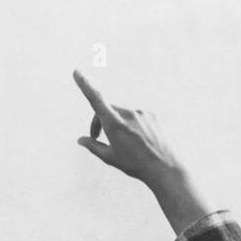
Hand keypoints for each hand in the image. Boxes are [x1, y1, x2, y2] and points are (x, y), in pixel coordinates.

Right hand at [72, 70, 210, 234]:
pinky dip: (131, 125)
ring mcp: (140, 113)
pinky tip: (137, 142)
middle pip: (106, 110)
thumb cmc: (134, 165)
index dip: (85, 85)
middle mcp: (127, 114)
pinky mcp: (151, 115)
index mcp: (114, 124)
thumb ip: (93, 146)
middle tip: (96, 138)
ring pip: (121, 114)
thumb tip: (81, 140)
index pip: (96, 100)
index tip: (76, 72)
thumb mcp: (109, 157)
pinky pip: (135, 117)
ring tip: (122, 144)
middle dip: (99, 121)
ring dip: (116, 124)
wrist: (163, 167)